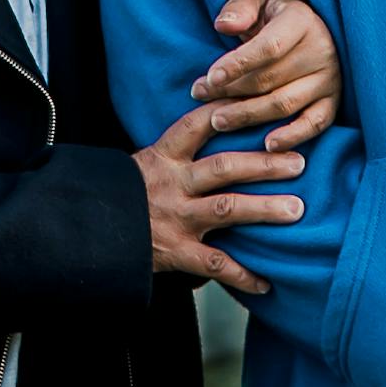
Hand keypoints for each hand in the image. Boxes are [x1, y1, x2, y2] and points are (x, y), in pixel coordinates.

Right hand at [136, 99, 306, 293]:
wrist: (86, 232)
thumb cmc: (119, 196)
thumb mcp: (140, 166)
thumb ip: (174, 154)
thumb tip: (214, 125)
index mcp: (162, 157)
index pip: (197, 124)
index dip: (228, 111)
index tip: (260, 102)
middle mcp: (172, 184)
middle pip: (224, 167)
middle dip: (264, 164)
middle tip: (299, 163)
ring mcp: (176, 218)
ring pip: (227, 209)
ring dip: (264, 209)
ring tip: (297, 210)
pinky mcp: (176, 252)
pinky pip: (215, 265)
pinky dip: (243, 276)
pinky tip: (267, 283)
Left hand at [190, 0, 340, 155]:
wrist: (309, 30)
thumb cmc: (273, 16)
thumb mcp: (257, 1)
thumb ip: (239, 8)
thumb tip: (223, 25)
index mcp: (301, 21)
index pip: (269, 47)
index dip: (238, 64)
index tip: (209, 78)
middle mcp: (321, 50)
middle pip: (270, 79)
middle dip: (231, 91)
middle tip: (199, 96)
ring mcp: (330, 78)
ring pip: (285, 104)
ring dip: (248, 115)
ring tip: (218, 121)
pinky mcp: (332, 101)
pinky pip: (316, 123)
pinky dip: (293, 136)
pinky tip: (268, 145)